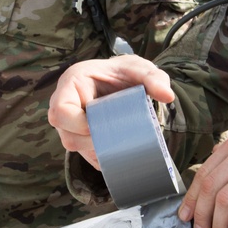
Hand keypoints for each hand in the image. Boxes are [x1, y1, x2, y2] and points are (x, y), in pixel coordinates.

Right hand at [47, 54, 172, 169]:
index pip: (60, 111)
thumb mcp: (141, 69)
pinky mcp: (81, 138)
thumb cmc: (126, 73)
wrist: (123, 82)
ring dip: (97, 152)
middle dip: (91, 142)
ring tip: (119, 145)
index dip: (77, 124)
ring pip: (76, 148)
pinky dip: (103, 158)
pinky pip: (87, 156)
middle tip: (114, 138)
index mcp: (72, 83)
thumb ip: (154, 78)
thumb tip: (167, 96)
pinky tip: (118, 153)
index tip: (99, 127)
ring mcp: (70, 124)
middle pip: (66, 135)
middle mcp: (65, 104)